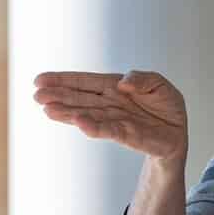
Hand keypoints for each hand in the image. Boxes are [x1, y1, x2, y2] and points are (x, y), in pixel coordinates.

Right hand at [35, 69, 188, 162]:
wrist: (178, 131)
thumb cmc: (165, 105)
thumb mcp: (159, 84)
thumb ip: (143, 79)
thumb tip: (123, 83)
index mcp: (113, 86)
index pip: (84, 81)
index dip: (62, 80)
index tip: (40, 80)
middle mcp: (108, 103)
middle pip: (79, 98)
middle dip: (58, 96)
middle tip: (36, 96)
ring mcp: (115, 119)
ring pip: (87, 115)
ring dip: (68, 113)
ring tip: (48, 110)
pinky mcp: (126, 135)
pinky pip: (107, 130)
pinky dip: (93, 127)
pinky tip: (77, 122)